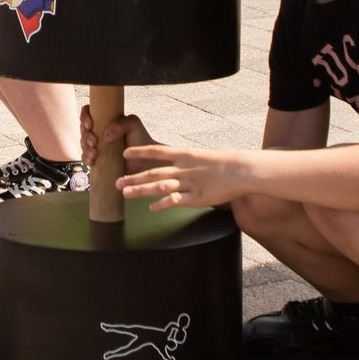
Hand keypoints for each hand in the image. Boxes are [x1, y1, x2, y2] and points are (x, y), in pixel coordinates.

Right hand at [78, 109, 149, 170]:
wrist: (144, 160)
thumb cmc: (140, 139)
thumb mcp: (134, 124)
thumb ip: (123, 122)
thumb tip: (107, 135)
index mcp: (105, 119)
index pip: (89, 112)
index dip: (85, 116)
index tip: (89, 124)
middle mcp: (99, 130)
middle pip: (83, 128)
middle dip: (85, 135)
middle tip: (94, 141)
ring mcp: (97, 145)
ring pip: (83, 142)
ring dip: (85, 147)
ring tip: (95, 153)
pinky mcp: (97, 158)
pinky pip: (85, 157)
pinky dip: (86, 157)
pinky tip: (92, 160)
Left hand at [116, 143, 254, 210]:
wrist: (242, 170)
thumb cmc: (224, 162)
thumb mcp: (201, 155)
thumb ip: (186, 160)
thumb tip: (173, 161)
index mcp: (185, 154)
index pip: (157, 151)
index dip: (140, 152)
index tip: (125, 153)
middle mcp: (184, 168)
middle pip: (153, 172)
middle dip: (133, 177)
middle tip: (116, 182)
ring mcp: (189, 183)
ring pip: (160, 187)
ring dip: (141, 190)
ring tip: (126, 194)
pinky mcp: (197, 198)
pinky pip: (176, 201)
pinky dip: (162, 204)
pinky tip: (152, 208)